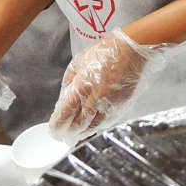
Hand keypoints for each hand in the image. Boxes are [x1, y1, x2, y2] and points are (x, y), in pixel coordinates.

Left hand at [48, 28, 172, 142]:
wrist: (132, 49)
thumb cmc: (105, 52)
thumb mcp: (79, 62)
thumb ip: (70, 82)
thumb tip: (64, 99)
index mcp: (82, 86)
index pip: (65, 114)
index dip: (57, 125)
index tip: (53, 129)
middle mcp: (96, 98)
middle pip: (79, 124)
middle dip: (68, 132)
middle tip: (62, 135)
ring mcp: (111, 103)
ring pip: (94, 126)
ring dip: (82, 132)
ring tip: (75, 135)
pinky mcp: (122, 104)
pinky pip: (107, 121)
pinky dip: (97, 126)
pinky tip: (92, 126)